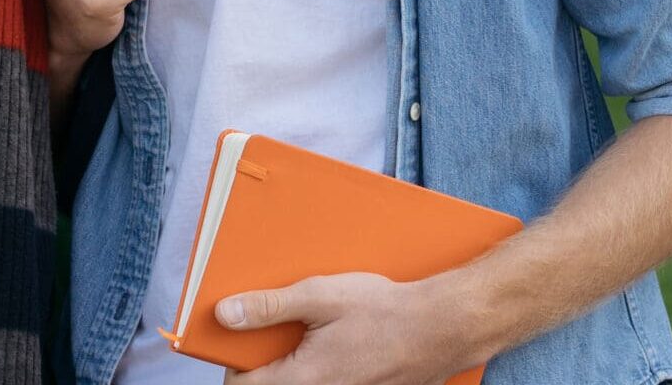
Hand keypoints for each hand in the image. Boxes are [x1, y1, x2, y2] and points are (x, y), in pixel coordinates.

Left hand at [219, 272, 499, 384]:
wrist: (445, 327)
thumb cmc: (387, 311)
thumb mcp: (321, 296)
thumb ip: (270, 307)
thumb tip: (225, 314)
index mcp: (305, 379)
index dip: (232, 364)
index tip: (235, 341)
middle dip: (265, 361)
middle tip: (274, 331)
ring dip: (295, 363)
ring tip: (310, 333)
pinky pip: (328, 383)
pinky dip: (321, 368)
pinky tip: (336, 341)